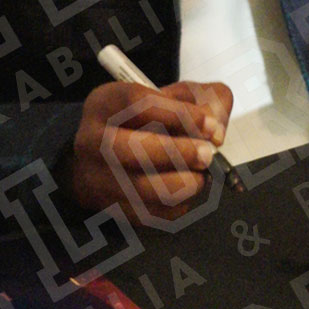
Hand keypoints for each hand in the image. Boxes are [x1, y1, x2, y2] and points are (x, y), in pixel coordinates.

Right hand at [60, 80, 232, 222]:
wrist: (103, 154)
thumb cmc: (143, 120)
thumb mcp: (165, 95)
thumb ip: (198, 99)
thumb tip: (215, 128)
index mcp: (105, 103)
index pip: (140, 104)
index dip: (180, 114)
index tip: (209, 125)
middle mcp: (93, 140)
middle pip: (136, 149)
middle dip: (181, 153)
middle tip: (208, 154)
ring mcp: (98, 178)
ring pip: (144, 189)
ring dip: (184, 183)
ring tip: (201, 175)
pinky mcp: (110, 208)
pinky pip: (150, 214)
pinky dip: (177, 205)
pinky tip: (186, 190)